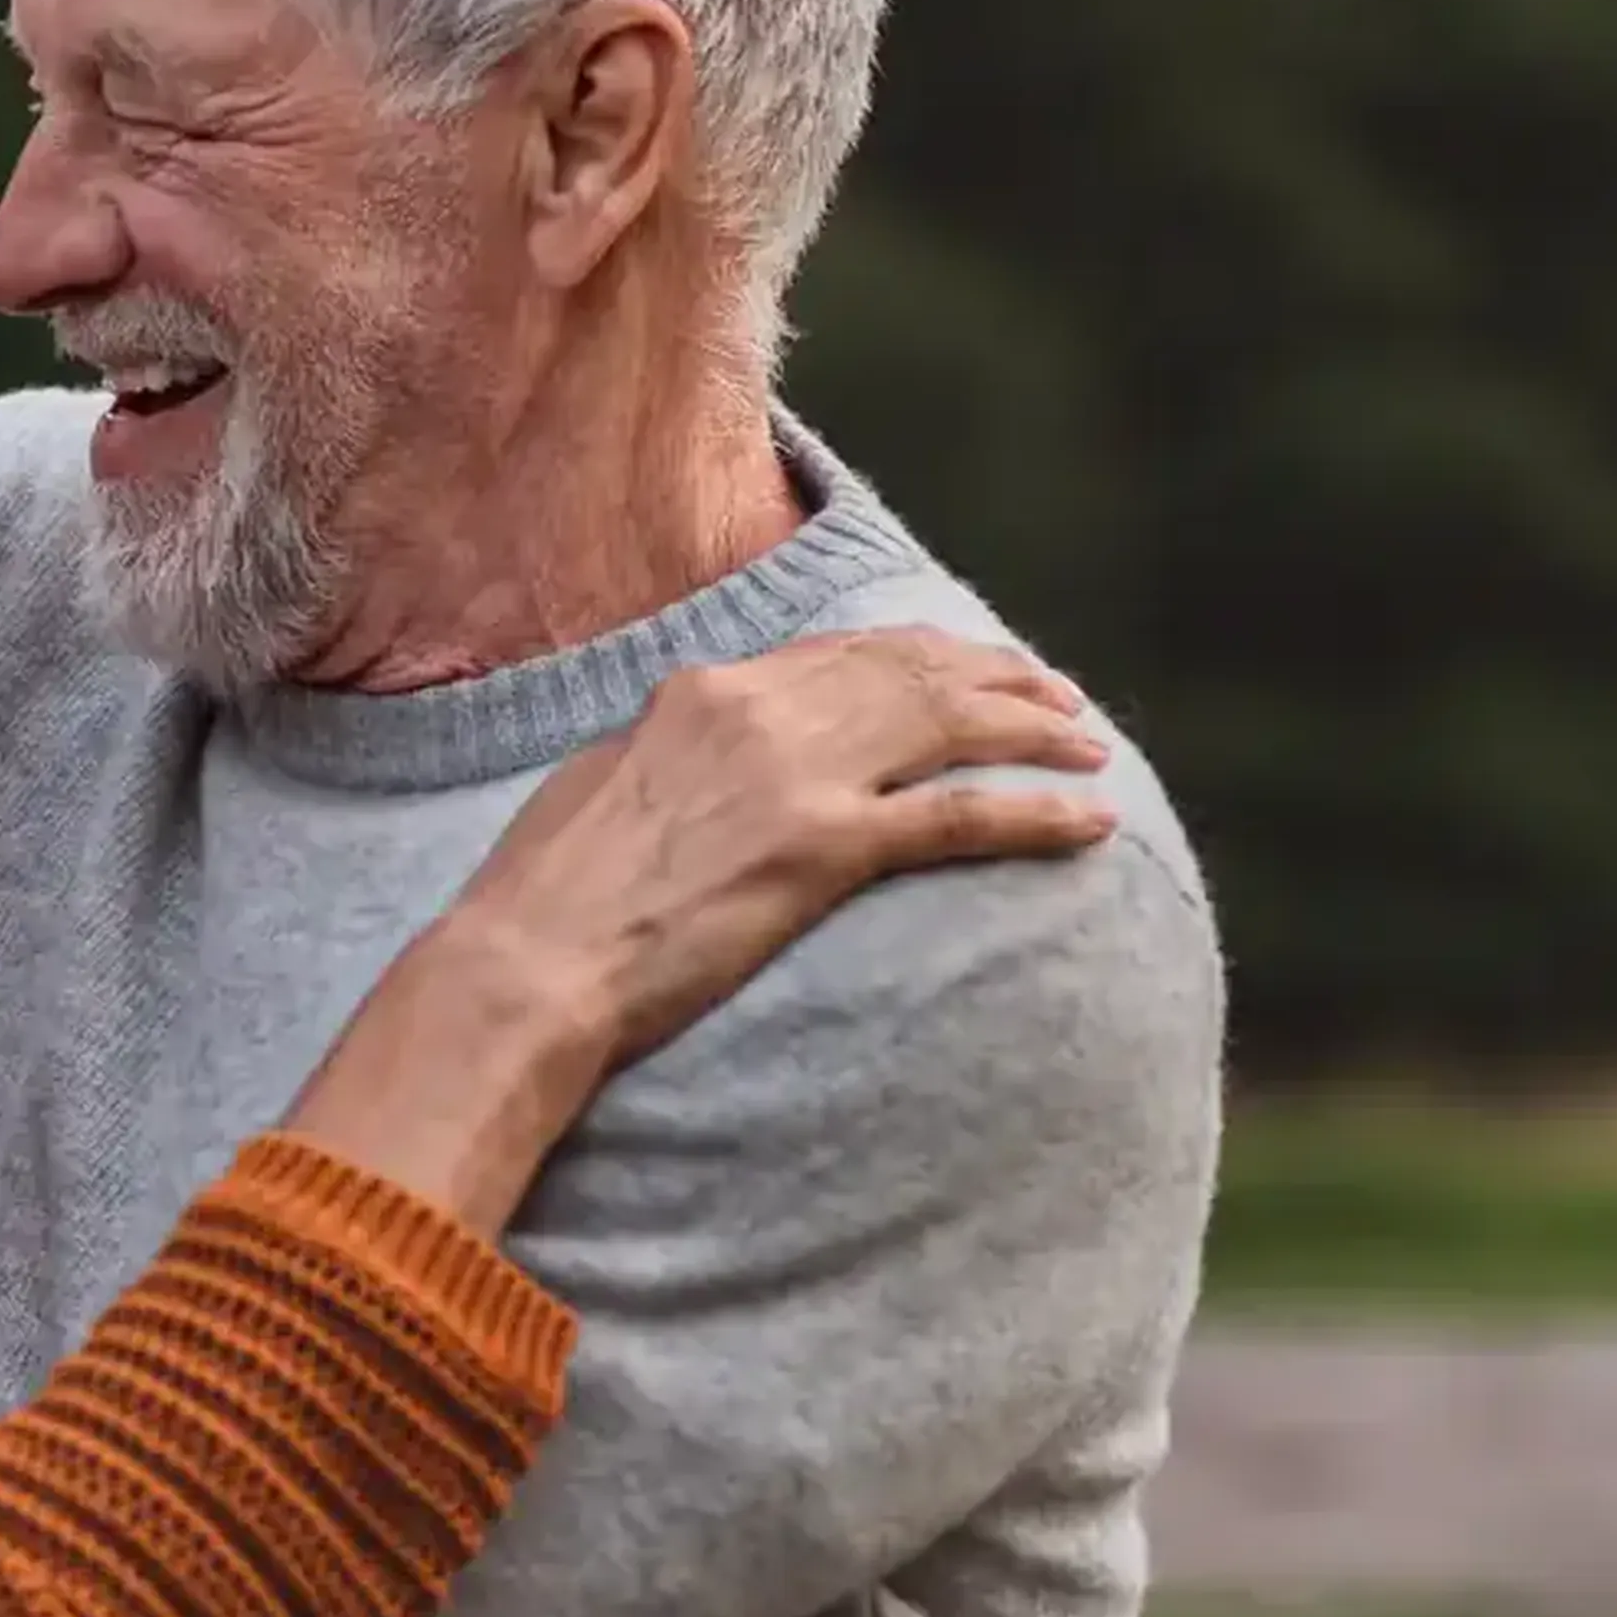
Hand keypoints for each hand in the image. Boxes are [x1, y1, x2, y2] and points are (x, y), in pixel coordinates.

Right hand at [451, 629, 1113, 1066]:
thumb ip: (667, 758)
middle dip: (998, 679)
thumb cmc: (540, 903)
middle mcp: (755, 710)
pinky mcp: (822, 849)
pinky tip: (1090, 821)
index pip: (839, 651)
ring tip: (1088, 747)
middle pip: (910, 672)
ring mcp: (793, 775)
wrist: (526, 965)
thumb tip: (698, 762)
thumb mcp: (598, 790)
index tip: (969, 669)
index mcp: (700, 690)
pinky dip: (1035, 812)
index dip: (920, 655)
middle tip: (1058, 698)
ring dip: (1034, 732)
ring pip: (948, 726)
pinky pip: (958, 816)